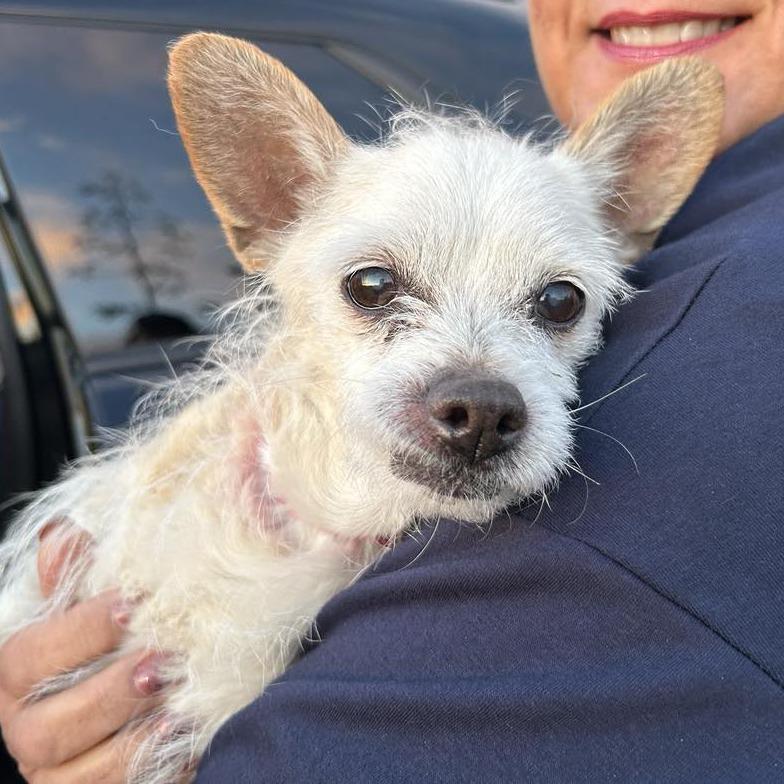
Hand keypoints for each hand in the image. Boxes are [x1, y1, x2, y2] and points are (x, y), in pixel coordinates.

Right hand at [0, 525, 163, 782]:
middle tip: (162, 661)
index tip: (133, 602)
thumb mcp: (95, 605)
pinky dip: (153, 766)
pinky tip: (189, 735)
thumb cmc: (114, 640)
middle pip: (47, 727)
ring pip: (81, 772)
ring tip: (180, 703)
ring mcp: (58, 773)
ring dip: (134, 736)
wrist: (146, 694)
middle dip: (109, 692)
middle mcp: (27, 730)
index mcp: (18, 677)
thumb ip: (75, 576)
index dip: (80, 629)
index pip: (28, 657)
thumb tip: (60, 532)